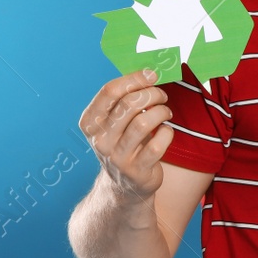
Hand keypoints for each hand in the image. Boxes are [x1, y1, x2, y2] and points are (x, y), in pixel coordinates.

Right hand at [77, 68, 173, 202]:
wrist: (124, 185)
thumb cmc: (123, 142)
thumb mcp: (114, 122)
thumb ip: (124, 99)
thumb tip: (149, 72)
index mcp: (90, 122)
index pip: (110, 91)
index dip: (134, 79)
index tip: (152, 74)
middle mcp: (100, 140)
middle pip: (129, 104)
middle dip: (152, 94)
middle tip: (162, 95)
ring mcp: (117, 157)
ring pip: (144, 122)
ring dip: (161, 111)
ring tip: (165, 112)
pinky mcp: (137, 170)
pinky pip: (158, 144)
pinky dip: (167, 133)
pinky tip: (166, 132)